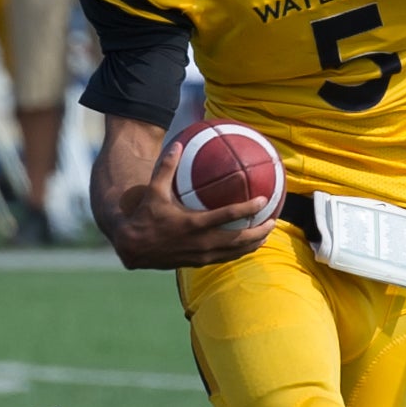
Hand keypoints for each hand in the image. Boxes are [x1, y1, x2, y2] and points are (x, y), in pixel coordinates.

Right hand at [104, 138, 274, 269]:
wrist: (133, 247)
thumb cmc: (144, 217)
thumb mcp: (154, 191)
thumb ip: (166, 168)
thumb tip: (178, 144)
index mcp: (194, 223)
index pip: (229, 215)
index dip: (249, 208)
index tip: (264, 201)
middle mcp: (201, 242)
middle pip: (239, 239)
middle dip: (259, 231)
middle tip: (273, 221)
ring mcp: (201, 255)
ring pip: (235, 252)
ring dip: (253, 244)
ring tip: (266, 235)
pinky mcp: (198, 262)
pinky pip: (225, 258)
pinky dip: (238, 252)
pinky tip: (245, 247)